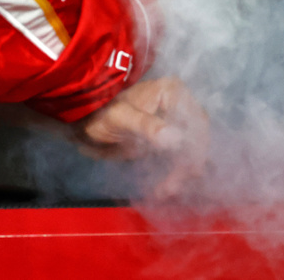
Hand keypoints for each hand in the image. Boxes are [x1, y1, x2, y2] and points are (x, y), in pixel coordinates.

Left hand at [77, 77, 209, 199]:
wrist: (85, 121)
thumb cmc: (101, 113)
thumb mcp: (121, 118)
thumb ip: (148, 126)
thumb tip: (177, 139)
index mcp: (172, 91)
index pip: (195, 123)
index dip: (194, 149)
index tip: (186, 173)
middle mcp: (179, 103)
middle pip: (197, 137)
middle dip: (188, 165)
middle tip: (170, 188)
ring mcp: (175, 120)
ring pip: (192, 149)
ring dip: (182, 172)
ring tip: (165, 191)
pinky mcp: (169, 137)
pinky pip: (181, 156)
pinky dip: (176, 172)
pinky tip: (165, 187)